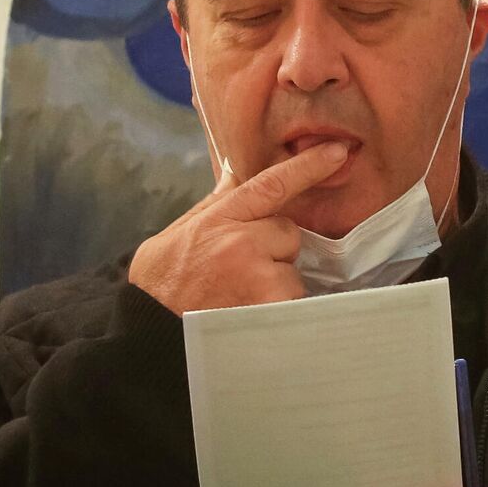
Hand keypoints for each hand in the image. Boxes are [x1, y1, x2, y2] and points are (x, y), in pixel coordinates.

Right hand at [127, 142, 348, 314]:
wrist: (150, 334)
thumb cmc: (162, 284)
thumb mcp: (179, 233)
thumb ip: (213, 204)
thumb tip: (235, 174)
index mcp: (219, 217)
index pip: (271, 184)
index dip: (307, 166)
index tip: (337, 152)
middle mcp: (241, 241)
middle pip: (287, 233)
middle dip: (273, 251)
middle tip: (239, 273)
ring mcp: (257, 275)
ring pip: (291, 271)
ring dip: (275, 285)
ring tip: (239, 298)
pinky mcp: (269, 308)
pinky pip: (292, 302)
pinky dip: (277, 310)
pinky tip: (247, 315)